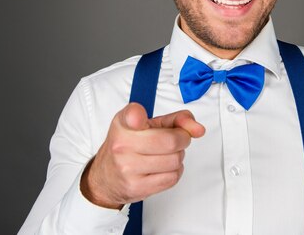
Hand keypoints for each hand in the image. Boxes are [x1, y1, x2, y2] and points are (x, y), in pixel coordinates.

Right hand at [81, 102, 205, 208]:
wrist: (106, 176)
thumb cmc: (129, 146)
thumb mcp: (148, 124)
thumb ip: (176, 120)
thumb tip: (197, 129)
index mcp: (124, 124)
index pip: (131, 116)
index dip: (136, 116)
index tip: (138, 118)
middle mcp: (122, 145)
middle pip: (170, 141)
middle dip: (183, 140)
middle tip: (177, 139)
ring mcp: (128, 168)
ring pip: (174, 161)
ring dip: (178, 157)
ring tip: (166, 155)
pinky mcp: (137, 187)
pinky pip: (172, 178)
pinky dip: (174, 172)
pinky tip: (163, 167)